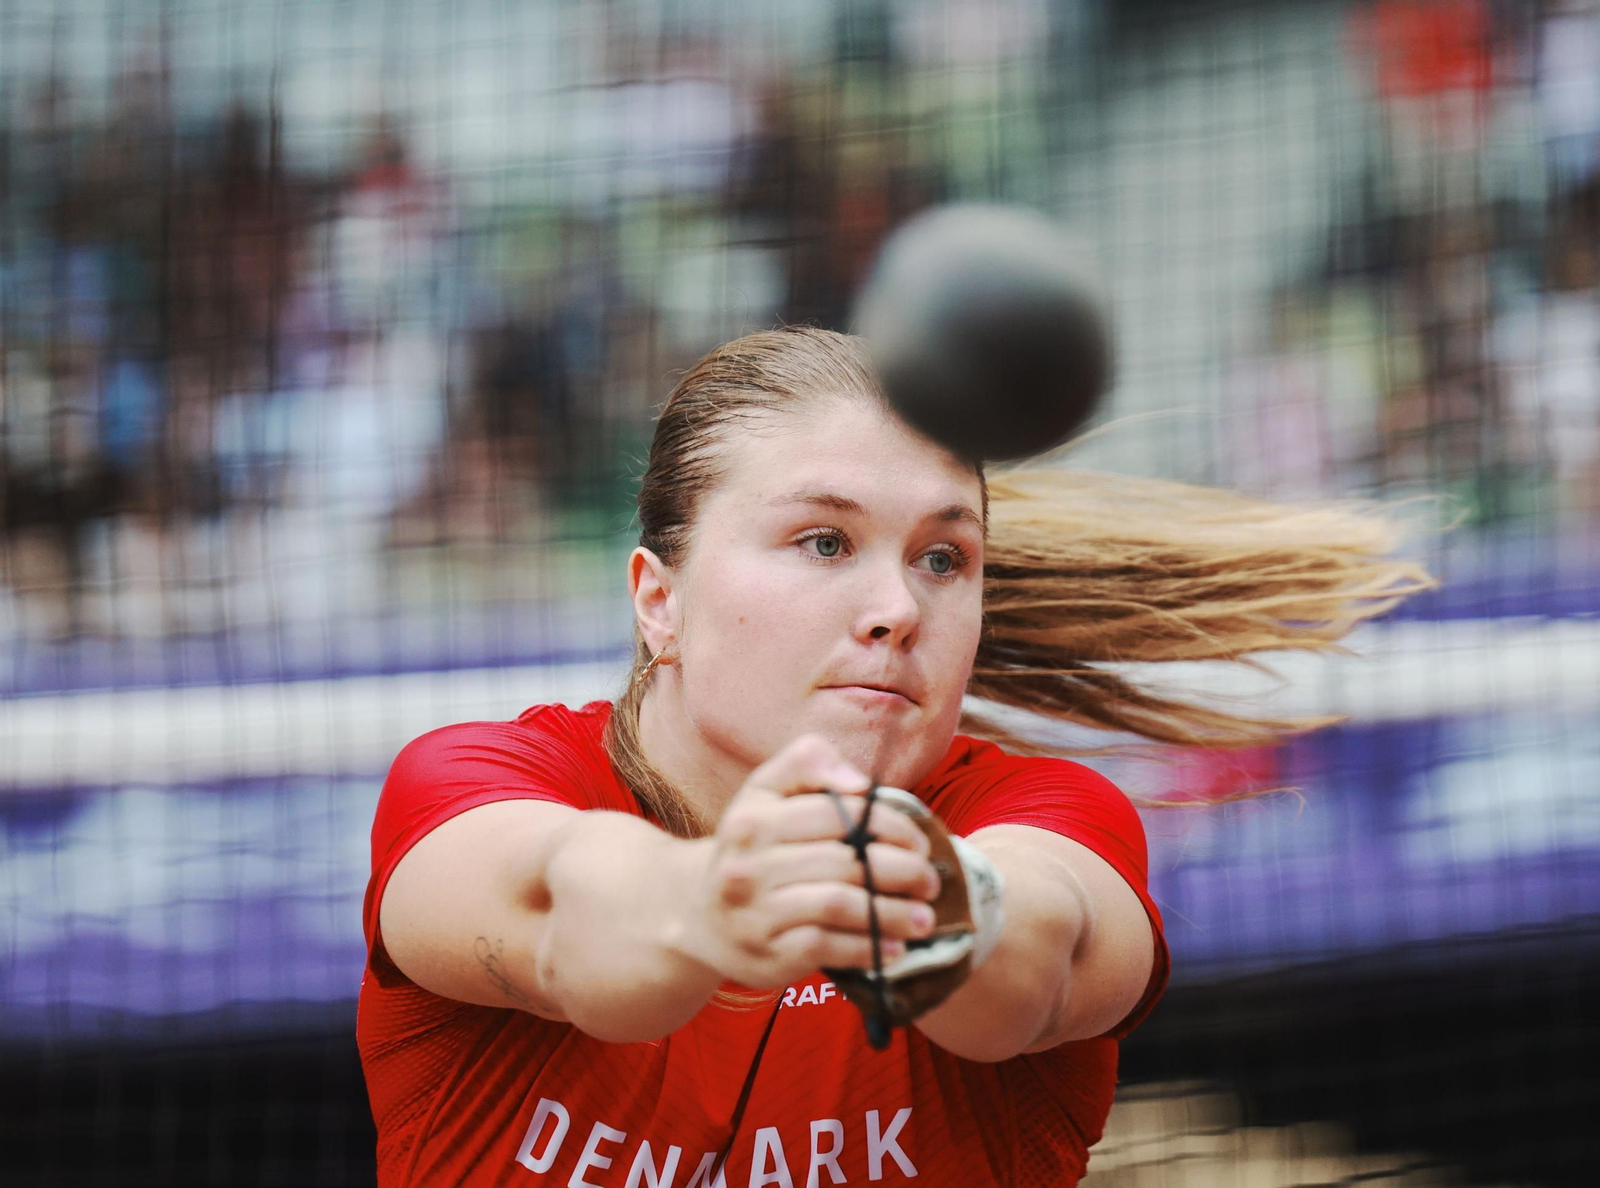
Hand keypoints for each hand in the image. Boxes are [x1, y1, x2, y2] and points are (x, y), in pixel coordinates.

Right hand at [670, 734, 941, 988]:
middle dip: (901, 872)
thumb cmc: (753, 844)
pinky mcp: (768, 954)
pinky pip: (827, 948)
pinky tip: (896, 948)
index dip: (890, 826)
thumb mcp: (766, 791)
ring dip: (892, 913)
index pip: (839, 814)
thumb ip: (808, 762)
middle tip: (930, 881)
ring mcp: (756, 913)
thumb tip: (860, 782)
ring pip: (839, 906)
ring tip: (924, 918)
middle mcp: (749, 865)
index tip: (918, 843)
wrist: (700, 913)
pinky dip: (868, 948)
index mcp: (753, 818)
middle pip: (844, 862)